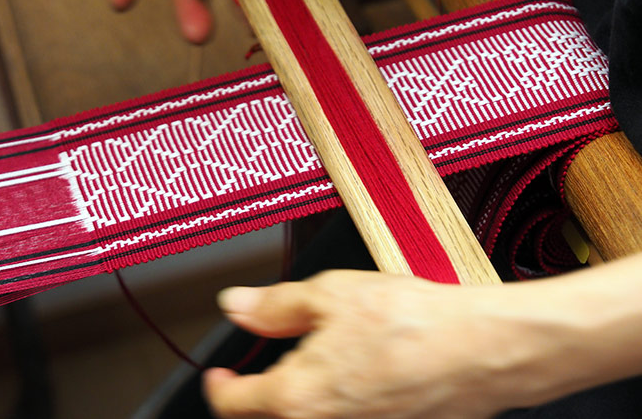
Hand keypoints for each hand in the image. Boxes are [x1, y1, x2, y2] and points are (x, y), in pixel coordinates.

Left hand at [203, 264, 641, 418]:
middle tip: (263, 369)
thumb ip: (275, 305)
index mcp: (295, 397)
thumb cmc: (411, 323)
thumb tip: (237, 305)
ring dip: (299, 397)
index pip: (234, 404)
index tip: (218, 375)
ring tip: (318, 359)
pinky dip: (335, 402)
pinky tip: (357, 370)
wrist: (481, 349)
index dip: (218, 386)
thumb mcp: (330, 294)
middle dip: (258, 397)